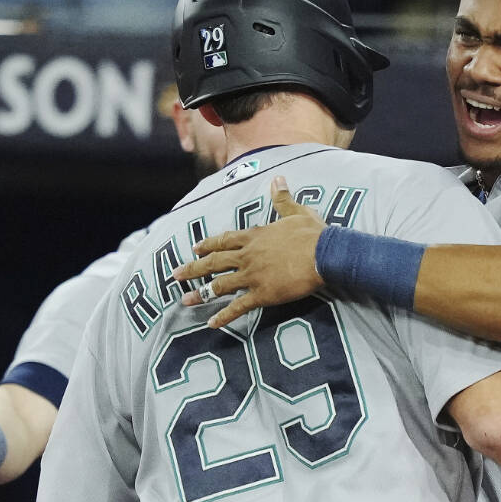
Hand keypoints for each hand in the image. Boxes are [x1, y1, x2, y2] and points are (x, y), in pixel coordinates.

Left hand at [172, 178, 326, 326]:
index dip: (208, 245)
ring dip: (201, 293)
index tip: (195, 249)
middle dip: (193, 268)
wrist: (324, 254)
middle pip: (214, 262)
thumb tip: (277, 178)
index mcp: (254, 236)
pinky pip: (238, 306)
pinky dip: (224, 315)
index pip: (224, 240)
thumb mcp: (297, 211)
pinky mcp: (263, 294)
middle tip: (176, 275)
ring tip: (185, 300)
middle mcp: (247, 256)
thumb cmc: (313, 234)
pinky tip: (211, 322)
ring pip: (220, 285)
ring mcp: (252, 276)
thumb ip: (282, 198)